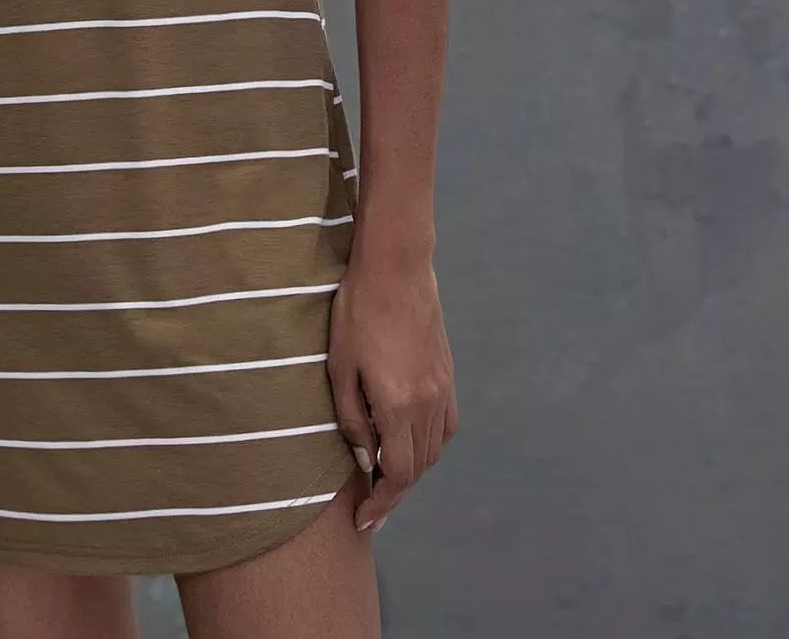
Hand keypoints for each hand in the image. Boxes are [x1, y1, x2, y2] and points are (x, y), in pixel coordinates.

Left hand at [327, 246, 457, 533]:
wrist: (396, 266)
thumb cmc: (358, 310)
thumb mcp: (341, 367)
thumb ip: (352, 419)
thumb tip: (365, 460)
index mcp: (398, 405)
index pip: (398, 474)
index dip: (382, 504)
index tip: (364, 521)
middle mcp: (428, 403)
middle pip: (419, 467)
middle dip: (394, 493)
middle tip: (370, 507)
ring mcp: (442, 387)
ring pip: (434, 449)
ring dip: (413, 469)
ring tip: (387, 477)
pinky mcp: (447, 372)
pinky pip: (446, 424)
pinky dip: (432, 444)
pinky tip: (413, 443)